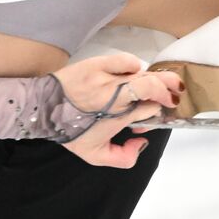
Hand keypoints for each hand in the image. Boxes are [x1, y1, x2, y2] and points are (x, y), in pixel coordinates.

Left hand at [57, 53, 182, 168]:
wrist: (43, 110)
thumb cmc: (69, 132)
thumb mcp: (95, 156)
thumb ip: (123, 158)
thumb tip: (142, 141)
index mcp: (118, 116)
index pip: (150, 108)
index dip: (158, 111)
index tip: (154, 114)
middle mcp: (115, 96)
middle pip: (153, 86)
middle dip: (169, 89)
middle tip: (175, 93)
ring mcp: (106, 78)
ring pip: (142, 73)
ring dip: (154, 78)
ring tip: (160, 83)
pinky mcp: (96, 64)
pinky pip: (124, 60)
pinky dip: (133, 65)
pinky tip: (133, 71)